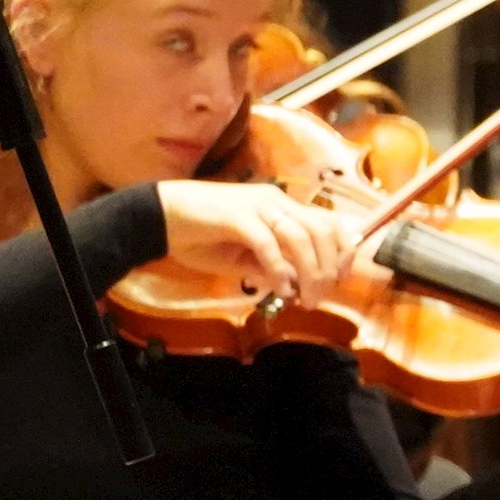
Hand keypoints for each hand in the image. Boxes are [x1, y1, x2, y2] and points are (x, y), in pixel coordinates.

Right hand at [156, 178, 362, 299]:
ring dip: (309, 271)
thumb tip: (296, 284)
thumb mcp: (242, 257)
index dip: (342, 251)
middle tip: (319, 297)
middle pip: (321, 231)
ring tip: (304, 298)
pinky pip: (267, 242)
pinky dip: (278, 268)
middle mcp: (275, 201)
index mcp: (281, 206)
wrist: (158, 218)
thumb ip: (270, 266)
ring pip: (300, 236)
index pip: (328, 223)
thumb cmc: (200, 236)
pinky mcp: (236, 216)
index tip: (339, 280)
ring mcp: (256, 206)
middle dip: (328, 268)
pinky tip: (279, 289)